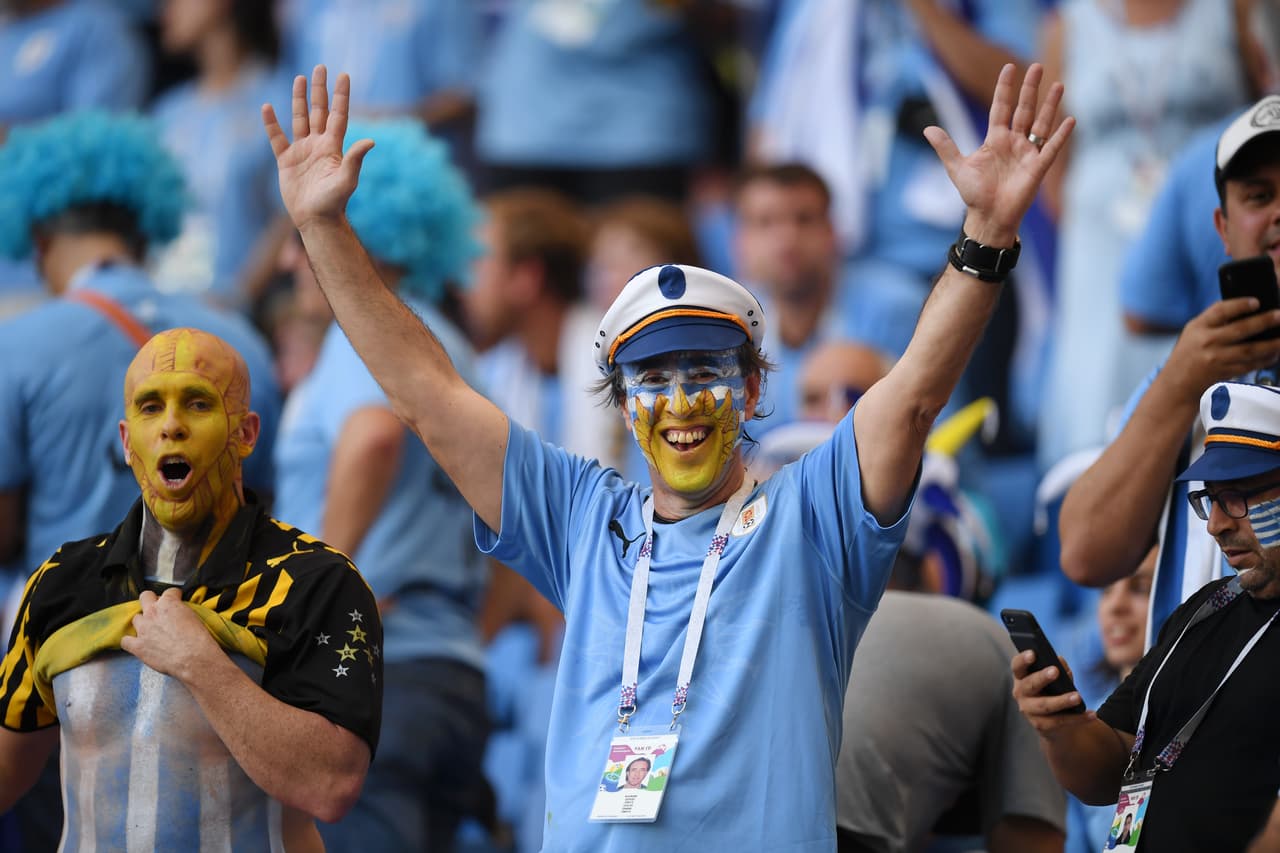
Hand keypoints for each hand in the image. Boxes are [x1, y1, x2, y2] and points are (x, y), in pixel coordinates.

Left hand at [120, 588, 221, 681]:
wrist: (193, 657)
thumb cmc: (198, 639)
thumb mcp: (194, 617)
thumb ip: (182, 611)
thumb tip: (178, 614)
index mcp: (169, 603)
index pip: (169, 592)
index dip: (174, 596)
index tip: (176, 600)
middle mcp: (153, 612)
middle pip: (145, 597)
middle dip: (150, 601)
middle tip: (157, 609)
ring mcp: (143, 629)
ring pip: (136, 618)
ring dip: (142, 623)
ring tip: (150, 630)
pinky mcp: (137, 646)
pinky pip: (125, 641)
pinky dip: (130, 642)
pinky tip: (137, 644)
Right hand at [262, 66, 374, 232]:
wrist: (316, 220)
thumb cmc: (334, 203)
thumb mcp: (347, 180)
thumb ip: (355, 159)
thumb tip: (371, 141)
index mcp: (333, 147)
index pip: (338, 114)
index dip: (341, 95)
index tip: (343, 75)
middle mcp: (318, 145)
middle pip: (318, 110)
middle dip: (320, 89)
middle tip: (320, 67)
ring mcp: (302, 151)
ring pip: (299, 119)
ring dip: (299, 99)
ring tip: (299, 78)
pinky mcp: (286, 161)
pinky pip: (277, 137)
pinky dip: (271, 123)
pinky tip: (267, 107)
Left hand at [924, 63, 1073, 246]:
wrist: (988, 217)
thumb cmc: (974, 194)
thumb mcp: (957, 168)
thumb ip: (946, 147)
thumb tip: (927, 129)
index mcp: (995, 139)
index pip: (1001, 107)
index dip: (1005, 88)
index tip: (1009, 67)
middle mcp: (1014, 142)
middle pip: (1024, 109)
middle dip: (1030, 88)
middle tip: (1036, 65)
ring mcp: (1027, 153)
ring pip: (1041, 123)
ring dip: (1050, 105)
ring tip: (1059, 84)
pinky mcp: (1038, 167)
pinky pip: (1051, 148)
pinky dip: (1061, 135)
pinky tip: (1070, 120)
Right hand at [1011, 649, 1094, 737]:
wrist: (1054, 723)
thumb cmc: (1053, 691)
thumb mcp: (1055, 679)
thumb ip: (1058, 668)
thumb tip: (1060, 660)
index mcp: (1021, 677)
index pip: (1017, 666)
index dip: (1023, 660)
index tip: (1033, 653)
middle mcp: (1020, 693)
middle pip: (1029, 685)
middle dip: (1042, 678)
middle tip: (1055, 671)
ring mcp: (1029, 711)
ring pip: (1045, 705)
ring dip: (1062, 701)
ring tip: (1078, 697)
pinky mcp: (1041, 726)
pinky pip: (1060, 721)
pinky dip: (1077, 718)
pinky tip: (1091, 714)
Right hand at [1163, 298, 1279, 399]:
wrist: (1177, 382)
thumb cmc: (1188, 352)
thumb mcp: (1193, 331)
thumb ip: (1214, 320)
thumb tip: (1247, 309)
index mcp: (1198, 327)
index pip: (1220, 311)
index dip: (1239, 305)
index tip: (1256, 302)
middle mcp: (1207, 342)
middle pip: (1240, 330)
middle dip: (1263, 322)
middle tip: (1279, 316)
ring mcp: (1216, 359)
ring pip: (1249, 350)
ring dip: (1270, 345)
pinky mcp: (1224, 372)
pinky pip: (1249, 365)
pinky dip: (1264, 360)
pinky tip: (1275, 354)